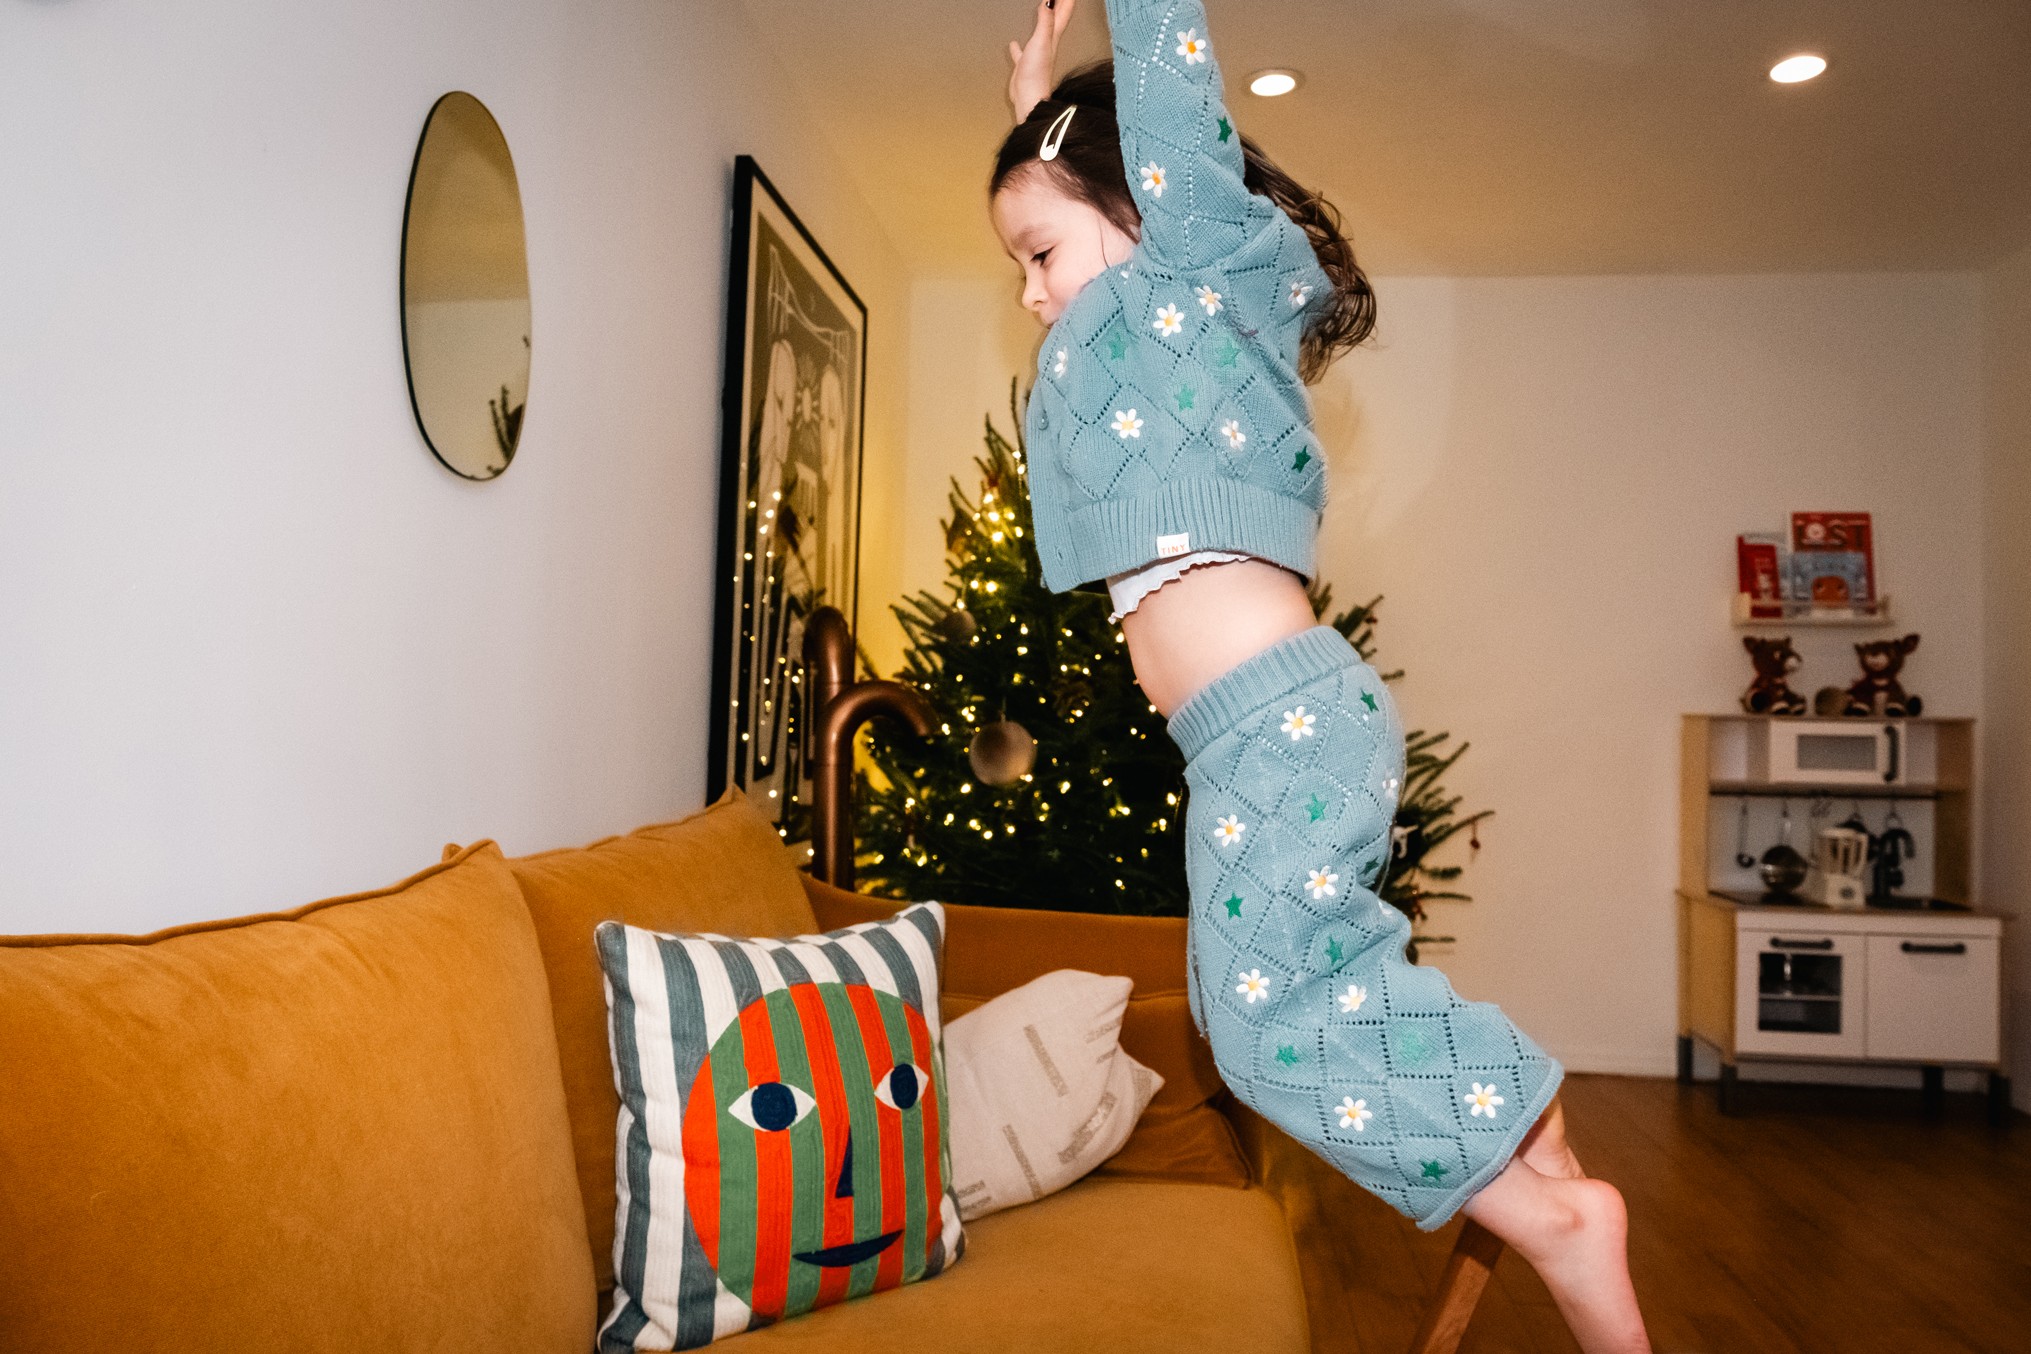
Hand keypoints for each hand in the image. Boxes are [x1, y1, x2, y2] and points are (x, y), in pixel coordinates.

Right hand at [1007, 0, 1077, 123]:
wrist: (1028, 98)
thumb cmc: (1036, 74)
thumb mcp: (1041, 41)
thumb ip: (1045, 21)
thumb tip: (1049, 1)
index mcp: (1053, 36)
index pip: (1064, 12)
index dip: (1067, 0)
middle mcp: (1048, 43)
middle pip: (1055, 18)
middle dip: (1058, 4)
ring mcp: (1037, 53)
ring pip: (1041, 31)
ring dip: (1041, 20)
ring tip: (1039, 10)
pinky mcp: (1025, 64)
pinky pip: (1022, 51)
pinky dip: (1018, 46)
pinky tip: (1014, 42)